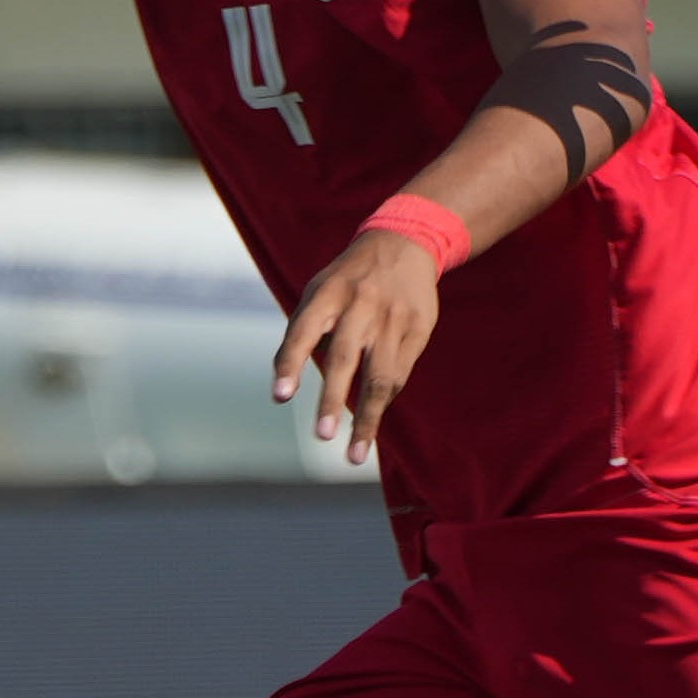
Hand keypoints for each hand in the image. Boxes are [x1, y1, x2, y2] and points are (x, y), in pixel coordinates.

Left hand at [273, 229, 440, 464]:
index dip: (291, 364)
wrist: (404, 243)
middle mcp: (361, 305)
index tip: (280, 396)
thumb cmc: (348, 280)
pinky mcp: (418, 329)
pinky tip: (371, 420)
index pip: (303, 331)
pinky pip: (399, 375)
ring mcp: (393, 318)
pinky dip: (383, 400)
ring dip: (367, 420)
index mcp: (328, 293)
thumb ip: (304, 332)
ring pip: (380, 377)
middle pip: (345, 358)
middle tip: (322, 436)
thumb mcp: (319, 292)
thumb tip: (288, 385)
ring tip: (353, 455)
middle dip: (333, 400)